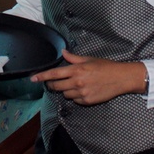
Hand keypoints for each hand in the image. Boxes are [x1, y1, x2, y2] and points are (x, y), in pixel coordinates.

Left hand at [30, 49, 146, 105]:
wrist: (120, 78)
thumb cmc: (105, 66)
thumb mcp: (89, 59)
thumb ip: (73, 58)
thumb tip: (63, 52)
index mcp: (77, 70)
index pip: (54, 74)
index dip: (42, 76)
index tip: (33, 78)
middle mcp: (77, 82)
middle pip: (57, 86)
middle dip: (52, 84)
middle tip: (53, 82)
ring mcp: (82, 93)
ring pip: (65, 94)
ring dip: (66, 90)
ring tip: (75, 84)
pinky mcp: (87, 101)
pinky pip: (75, 100)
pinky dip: (76, 96)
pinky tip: (83, 90)